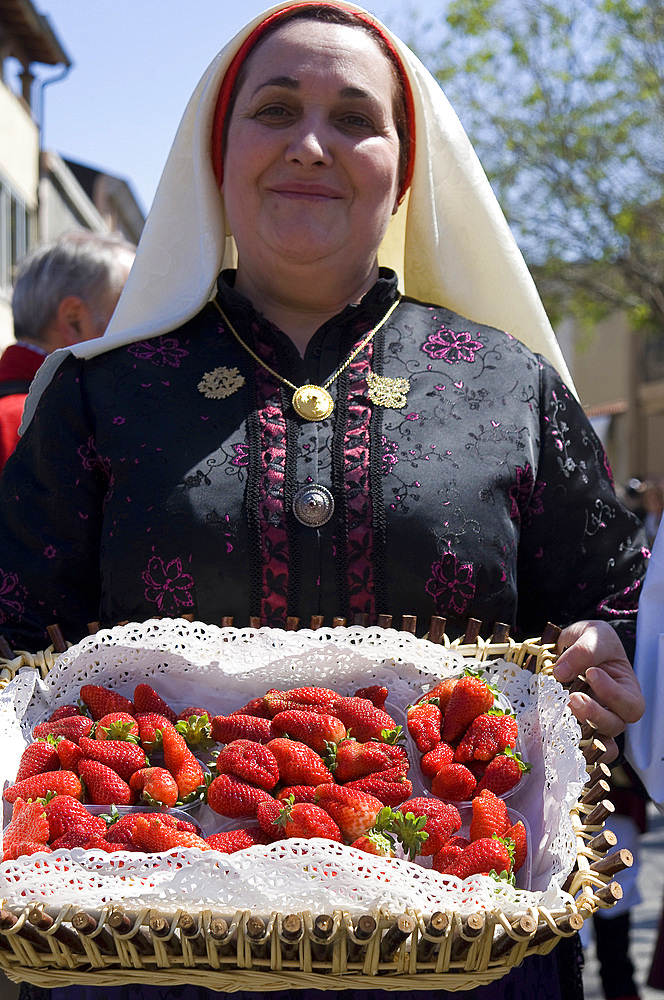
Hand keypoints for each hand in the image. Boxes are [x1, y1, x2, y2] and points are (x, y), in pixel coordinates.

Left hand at [552, 620, 644, 761]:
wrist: (571, 644)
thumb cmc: (592, 640)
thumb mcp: (594, 635)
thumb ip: (584, 651)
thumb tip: (562, 672)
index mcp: (626, 688)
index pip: (631, 704)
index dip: (613, 694)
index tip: (592, 673)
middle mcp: (613, 709)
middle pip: (615, 725)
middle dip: (594, 714)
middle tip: (574, 698)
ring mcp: (592, 718)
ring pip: (596, 737)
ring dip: (579, 726)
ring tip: (563, 708)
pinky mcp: (573, 723)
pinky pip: (578, 744)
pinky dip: (571, 745)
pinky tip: (558, 735)